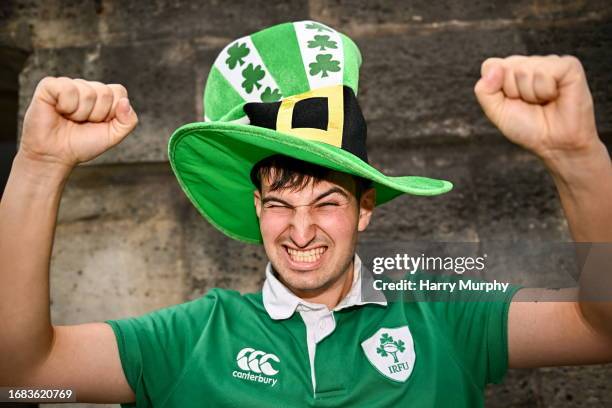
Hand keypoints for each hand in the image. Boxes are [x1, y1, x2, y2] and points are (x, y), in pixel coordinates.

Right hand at [19, 76, 138, 169]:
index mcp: (102, 96)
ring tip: (69, 119)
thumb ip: (128, 121)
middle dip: (96, 115)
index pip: (119, 92)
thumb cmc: (82, 144)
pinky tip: (58, 111)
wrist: (55, 155)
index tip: (99, 123)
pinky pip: (67, 89)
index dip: (112, 112)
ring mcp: (68, 84)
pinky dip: (66, 106)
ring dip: (80, 113)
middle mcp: (86, 87)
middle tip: (82, 123)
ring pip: (87, 92)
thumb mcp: (113, 136)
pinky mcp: (49, 85)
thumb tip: (125, 102)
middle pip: (105, 92)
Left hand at [474, 55, 599, 160]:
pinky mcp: (569, 66)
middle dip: (514, 92)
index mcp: (512, 71)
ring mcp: (550, 62)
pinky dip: (546, 90)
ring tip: (544, 102)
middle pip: (506, 66)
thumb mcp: (496, 111)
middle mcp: (530, 63)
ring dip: (531, 94)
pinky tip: (555, 96)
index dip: (497, 88)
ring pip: (525, 69)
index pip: (490, 66)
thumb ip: (484, 90)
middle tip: (531, 104)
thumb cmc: (528, 127)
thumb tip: (494, 68)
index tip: (512, 102)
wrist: (556, 144)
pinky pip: (546, 72)